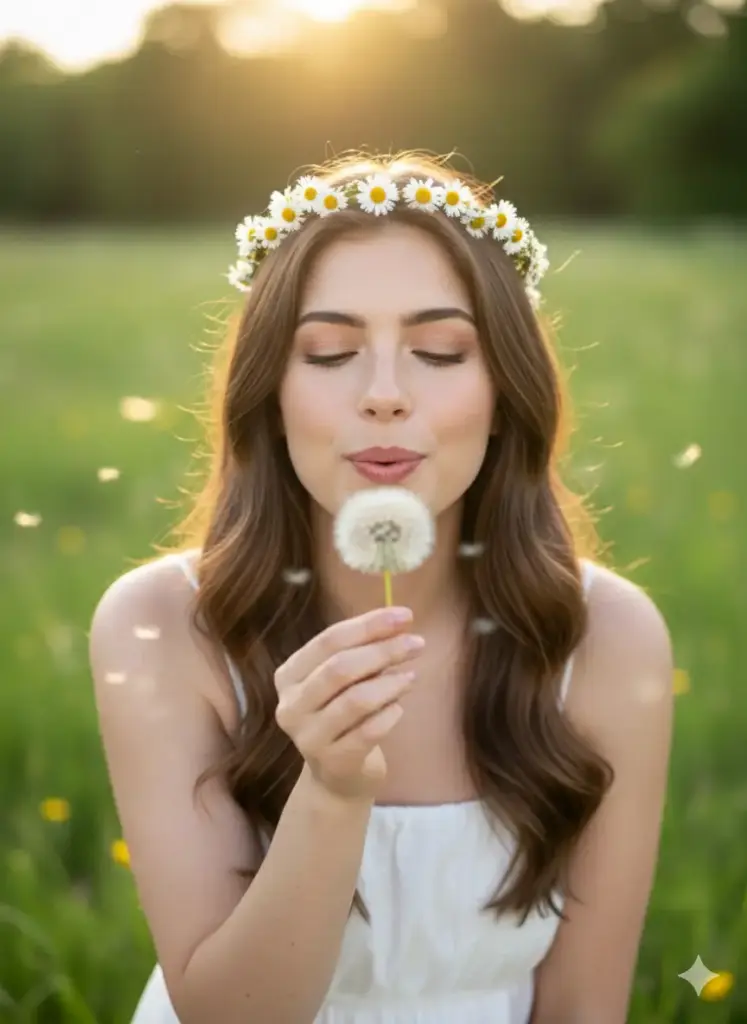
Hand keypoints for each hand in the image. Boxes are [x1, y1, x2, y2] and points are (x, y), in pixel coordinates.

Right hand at [274, 607, 423, 800]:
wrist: (337, 776)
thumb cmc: (343, 715)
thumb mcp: (342, 680)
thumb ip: (361, 651)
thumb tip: (399, 621)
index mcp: (288, 675)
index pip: (328, 640)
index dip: (368, 625)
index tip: (406, 616)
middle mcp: (291, 705)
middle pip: (340, 668)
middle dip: (383, 651)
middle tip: (416, 644)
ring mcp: (308, 737)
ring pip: (355, 700)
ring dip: (391, 683)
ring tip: (412, 676)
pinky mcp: (333, 762)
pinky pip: (369, 731)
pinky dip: (390, 714)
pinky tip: (399, 708)